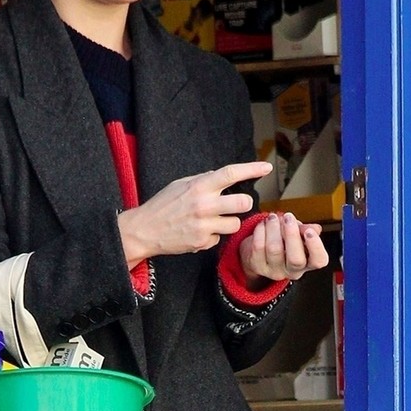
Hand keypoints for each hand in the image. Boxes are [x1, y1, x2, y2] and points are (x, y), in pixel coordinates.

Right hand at [117, 161, 272, 268]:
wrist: (144, 230)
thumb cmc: (162, 205)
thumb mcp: (180, 184)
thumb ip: (203, 180)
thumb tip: (222, 176)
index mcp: (199, 186)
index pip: (231, 174)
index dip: (252, 169)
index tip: (267, 167)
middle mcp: (204, 205)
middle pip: (243, 202)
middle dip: (244, 203)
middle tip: (237, 204)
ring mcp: (204, 225)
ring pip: (235, 224)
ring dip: (229, 222)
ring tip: (213, 221)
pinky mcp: (202, 242)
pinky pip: (219, 238)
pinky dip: (212, 236)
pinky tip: (198, 232)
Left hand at [240, 211, 329, 288]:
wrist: (261, 249)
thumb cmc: (285, 240)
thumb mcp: (298, 234)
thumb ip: (306, 230)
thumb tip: (314, 229)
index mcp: (308, 262)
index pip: (318, 260)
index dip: (316, 246)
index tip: (309, 231)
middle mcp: (293, 270)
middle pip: (295, 259)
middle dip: (292, 234)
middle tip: (288, 217)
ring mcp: (274, 271)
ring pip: (274, 250)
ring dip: (274, 228)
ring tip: (273, 217)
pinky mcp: (258, 267)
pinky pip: (259, 247)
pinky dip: (260, 231)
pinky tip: (263, 224)